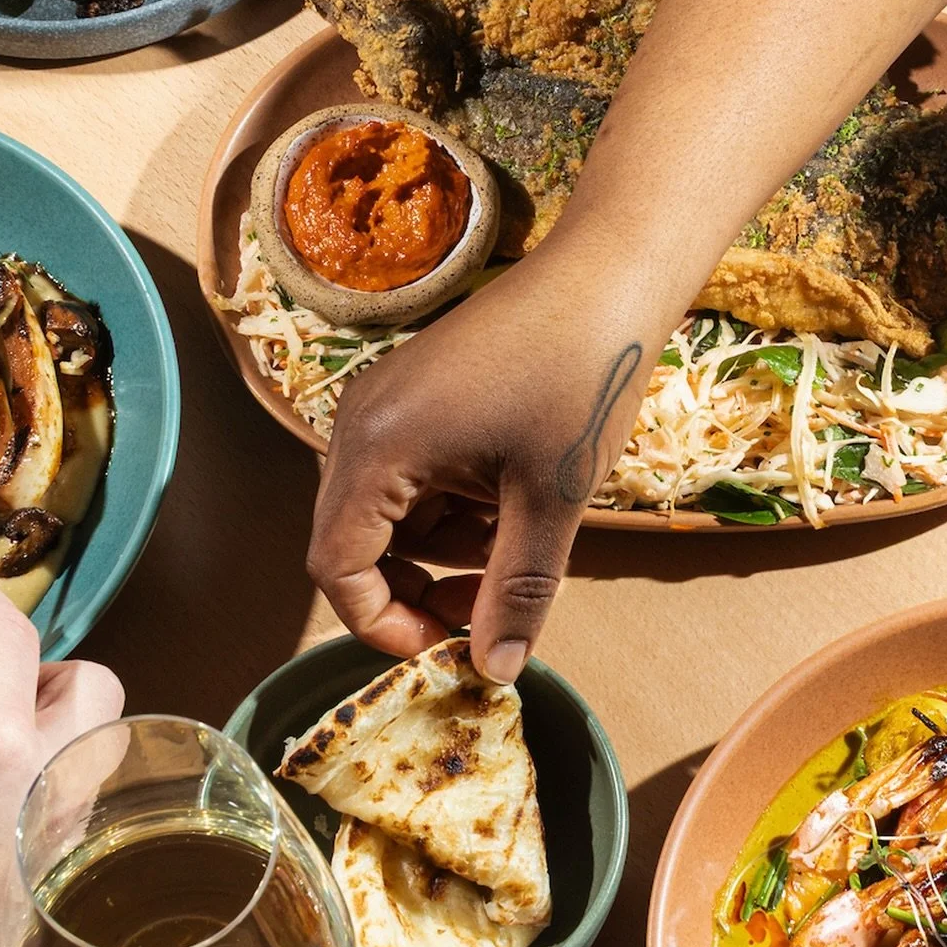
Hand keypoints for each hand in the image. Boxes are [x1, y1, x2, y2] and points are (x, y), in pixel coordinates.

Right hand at [308, 250, 657, 682]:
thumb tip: (495, 670)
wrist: (609, 275)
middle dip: (416, 587)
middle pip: (354, 540)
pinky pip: (410, 473)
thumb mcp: (550, 499)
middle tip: (486, 609)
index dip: (381, 623)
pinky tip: (509, 505)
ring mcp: (386, 401)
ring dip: (441, 547)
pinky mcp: (415, 391)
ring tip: (515, 547)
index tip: (441, 647)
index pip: (337, 566)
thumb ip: (516, 592)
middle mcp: (362, 421)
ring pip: (388, 510)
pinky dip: (450, 506)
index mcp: (378, 446)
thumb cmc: (581, 376)